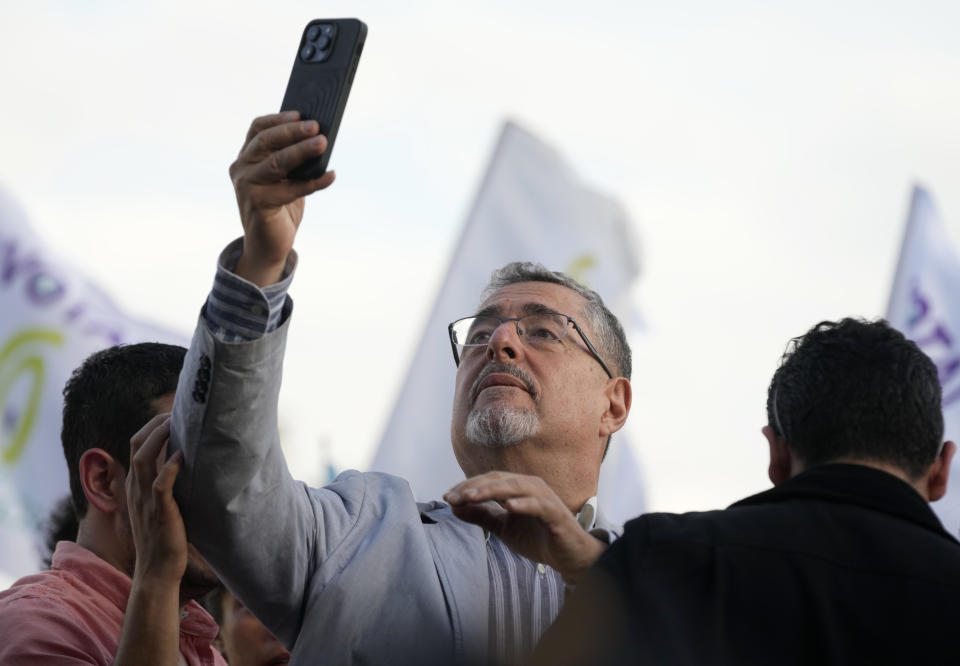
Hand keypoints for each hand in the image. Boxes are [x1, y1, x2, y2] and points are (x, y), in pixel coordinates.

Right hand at [126, 413, 185, 585]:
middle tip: (176, 412)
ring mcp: (146, 500)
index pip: (136, 444)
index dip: (152, 426)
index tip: (172, 414)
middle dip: (155, 424)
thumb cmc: (165, 536)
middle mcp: (136, 488)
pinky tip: (181, 456)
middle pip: (137, 444)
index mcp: (136, 484)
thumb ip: (167, 483)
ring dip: (160, 438)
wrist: (158, 570)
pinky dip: (169, 468)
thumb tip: (187, 461)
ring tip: (176, 423)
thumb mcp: (161, 505)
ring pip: (144, 459)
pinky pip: (160, 485)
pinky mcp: (160, 512)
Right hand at [229, 112, 336, 285]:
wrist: (267, 245)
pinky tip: (331, 176)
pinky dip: (314, 183)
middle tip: (316, 125)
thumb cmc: (279, 206)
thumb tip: (320, 138)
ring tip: (323, 143)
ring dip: (302, 151)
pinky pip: (291, 190)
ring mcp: (247, 186)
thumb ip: (293, 160)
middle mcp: (242, 168)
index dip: (278, 119)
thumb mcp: (284, 178)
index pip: (257, 129)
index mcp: (246, 157)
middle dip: (292, 132)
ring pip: (277, 162)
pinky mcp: (258, 205)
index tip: (299, 113)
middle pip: (266, 142)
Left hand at [444, 472, 606, 583]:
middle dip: (474, 487)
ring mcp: (544, 497)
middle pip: (498, 479)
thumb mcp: (503, 528)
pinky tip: (509, 506)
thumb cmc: (537, 537)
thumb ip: (482, 516)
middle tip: (453, 498)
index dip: (467, 487)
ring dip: (492, 490)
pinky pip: (539, 504)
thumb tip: (455, 508)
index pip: (488, 480)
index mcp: (517, 487)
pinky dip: (524, 503)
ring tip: (471, 497)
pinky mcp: (556, 512)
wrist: (568, 556)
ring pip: (515, 487)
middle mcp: (530, 486)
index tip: (447, 498)